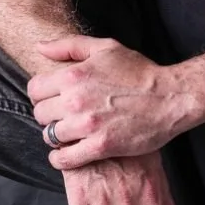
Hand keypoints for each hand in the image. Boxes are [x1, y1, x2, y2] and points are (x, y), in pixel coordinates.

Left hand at [29, 36, 195, 165]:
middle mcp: (76, 100)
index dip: (42, 95)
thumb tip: (39, 46)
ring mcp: (87, 125)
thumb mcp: (105, 48)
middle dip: (49, 115)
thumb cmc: (139, 72)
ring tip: (70, 134)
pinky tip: (68, 154)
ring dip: (57, 137)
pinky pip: (64, 159)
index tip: (52, 100)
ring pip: (50, 136)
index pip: (34, 89)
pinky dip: (61, 159)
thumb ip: (69, 46)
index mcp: (73, 75)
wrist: (170, 97)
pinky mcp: (100, 146)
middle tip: (64, 117)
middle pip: (40, 114)